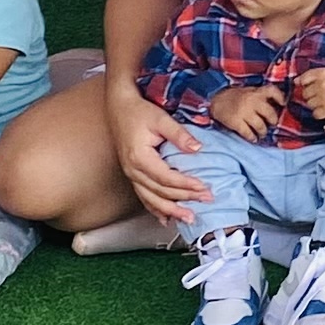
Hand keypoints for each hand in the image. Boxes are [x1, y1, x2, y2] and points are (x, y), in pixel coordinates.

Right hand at [107, 80, 214, 219]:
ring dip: (170, 211)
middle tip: (206, 201)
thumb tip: (198, 149)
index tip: (203, 187)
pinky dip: (155, 209)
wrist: (119, 106)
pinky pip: (143, 196)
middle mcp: (133, 170)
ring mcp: (131, 174)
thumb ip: (179, 134)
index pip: (166, 178)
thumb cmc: (138, 111)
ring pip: (151, 199)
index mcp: (139, 158)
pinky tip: (166, 219)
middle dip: (184, 199)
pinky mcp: (132, 174)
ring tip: (188, 218)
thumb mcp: (161, 119)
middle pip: (160, 192)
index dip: (186, 184)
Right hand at [208, 83, 282, 141]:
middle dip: (273, 121)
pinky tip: (253, 138)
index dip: (280, 97)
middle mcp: (252, 100)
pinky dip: (252, 138)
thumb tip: (276, 107)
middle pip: (270, 114)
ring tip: (262, 133)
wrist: (214, 100)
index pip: (273, 91)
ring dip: (263, 132)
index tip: (283, 104)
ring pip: (261, 126)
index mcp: (256, 92)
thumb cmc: (235, 97)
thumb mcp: (249, 91)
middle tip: (271, 124)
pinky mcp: (236, 122)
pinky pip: (248, 133)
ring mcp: (244, 111)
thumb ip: (261, 96)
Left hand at [290, 65, 324, 127]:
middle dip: (311, 95)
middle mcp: (323, 84)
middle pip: (305, 93)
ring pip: (309, 104)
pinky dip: (320, 113)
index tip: (313, 86)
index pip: (303, 79)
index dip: (306, 84)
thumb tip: (295, 81)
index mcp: (323, 73)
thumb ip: (310, 76)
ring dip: (315, 105)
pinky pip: (315, 114)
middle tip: (322, 95)